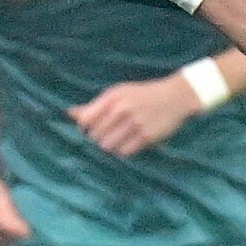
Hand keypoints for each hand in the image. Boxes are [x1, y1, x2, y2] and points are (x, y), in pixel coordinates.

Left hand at [70, 74, 202, 157]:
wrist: (176, 96)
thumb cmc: (142, 95)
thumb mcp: (118, 93)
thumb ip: (94, 105)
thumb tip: (69, 113)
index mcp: (112, 97)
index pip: (86, 120)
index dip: (84, 129)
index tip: (89, 130)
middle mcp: (122, 109)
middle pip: (95, 136)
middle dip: (98, 139)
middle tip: (107, 136)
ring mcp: (134, 123)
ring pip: (108, 146)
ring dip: (109, 147)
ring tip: (117, 141)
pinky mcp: (146, 136)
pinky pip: (124, 152)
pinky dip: (122, 151)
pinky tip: (127, 144)